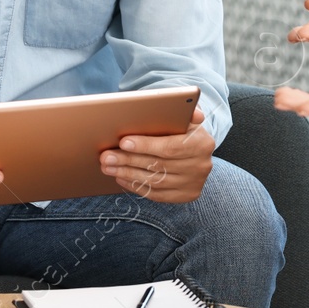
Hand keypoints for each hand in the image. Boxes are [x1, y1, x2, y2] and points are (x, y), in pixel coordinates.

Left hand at [100, 107, 214, 202]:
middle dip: (128, 160)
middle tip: (106, 156)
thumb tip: (193, 113)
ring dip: (127, 174)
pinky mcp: (186, 196)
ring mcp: (194, 183)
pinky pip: (157, 194)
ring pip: (155, 181)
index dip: (145, 145)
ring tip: (108, 167)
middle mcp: (201, 165)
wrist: (196, 150)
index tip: (123, 142)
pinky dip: (136, 187)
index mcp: (202, 143)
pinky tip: (121, 178)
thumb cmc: (182, 128)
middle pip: (158, 165)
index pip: (170, 147)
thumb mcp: (184, 117)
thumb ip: (184, 111)